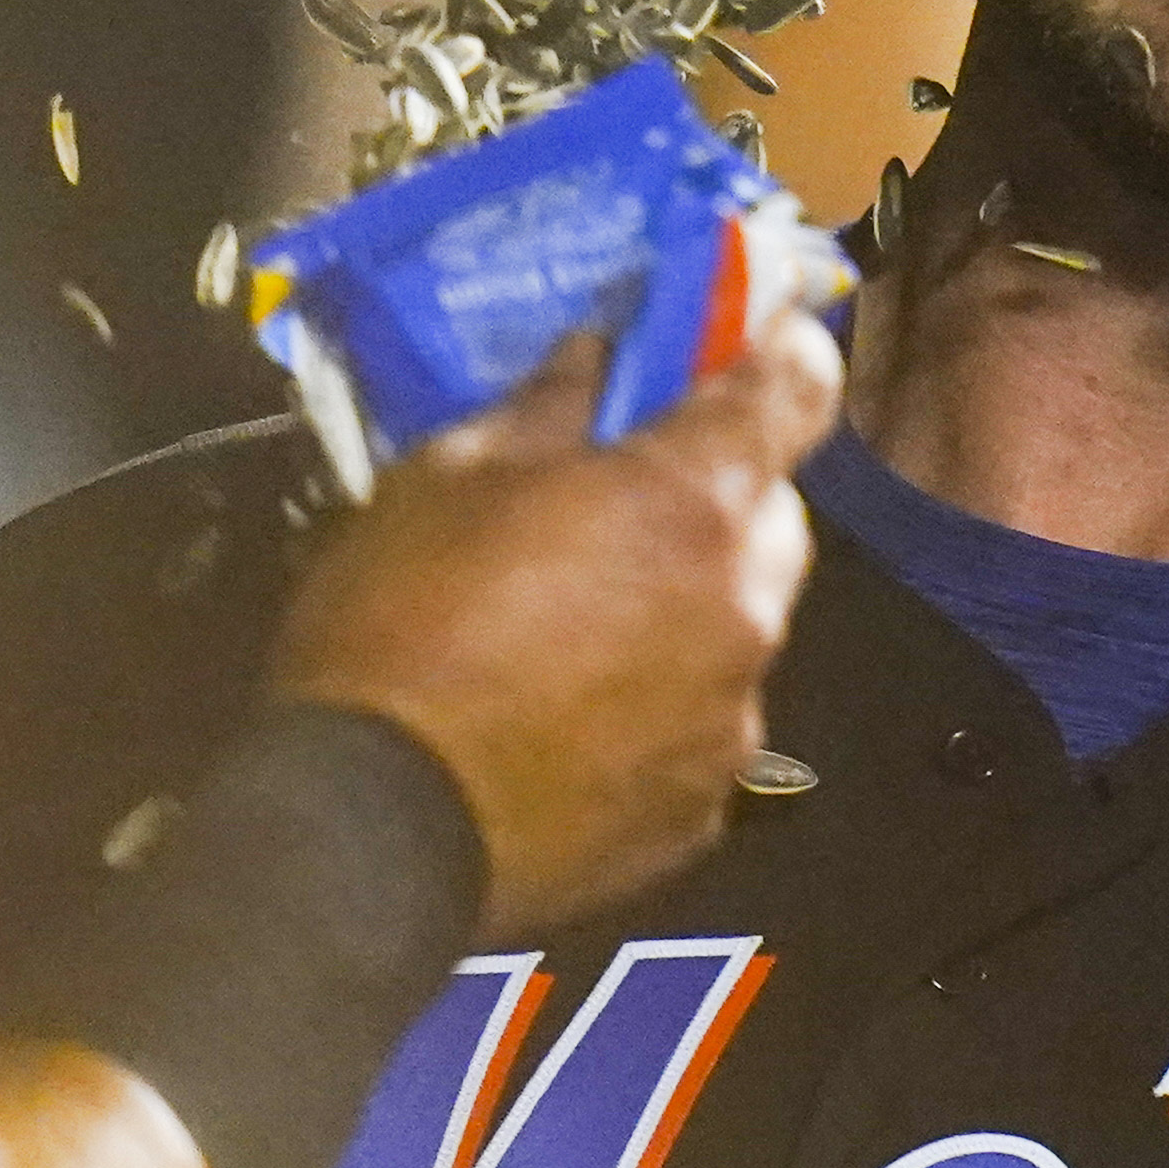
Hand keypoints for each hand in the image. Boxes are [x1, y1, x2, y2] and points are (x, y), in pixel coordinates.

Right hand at [270, 313, 840, 932]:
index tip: (753, 335)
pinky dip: (663, 702)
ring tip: (578, 621)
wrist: (368, 832)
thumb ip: (551, 403)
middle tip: (624, 495)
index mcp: (693, 500)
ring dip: (688, 600)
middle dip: (715, 492)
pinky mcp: (702, 804)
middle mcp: (744, 604)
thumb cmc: (398, 632)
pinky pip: (704, 720)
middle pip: (772, 513)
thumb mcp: (448, 476)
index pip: (800, 385)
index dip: (783, 348)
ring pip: (742, 620)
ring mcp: (732, 714)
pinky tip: (573, 714)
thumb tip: (600, 352)